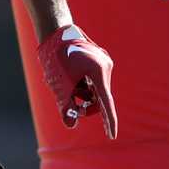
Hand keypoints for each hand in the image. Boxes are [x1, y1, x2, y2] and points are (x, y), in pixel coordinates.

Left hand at [36, 24, 117, 138]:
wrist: (56, 33)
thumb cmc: (56, 57)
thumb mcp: (59, 84)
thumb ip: (66, 105)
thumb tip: (70, 124)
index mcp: (99, 71)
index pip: (105, 103)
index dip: (108, 121)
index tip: (112, 136)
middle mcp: (105, 67)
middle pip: (99, 98)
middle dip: (85, 105)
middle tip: (70, 108)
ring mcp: (103, 62)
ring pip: (94, 89)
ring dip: (81, 94)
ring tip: (65, 85)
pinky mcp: (98, 61)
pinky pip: (93, 81)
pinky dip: (81, 85)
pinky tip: (69, 77)